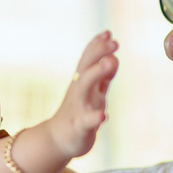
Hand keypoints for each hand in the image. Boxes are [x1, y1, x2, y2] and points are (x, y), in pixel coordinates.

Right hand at [44, 31, 119, 158]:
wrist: (58, 139)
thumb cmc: (79, 111)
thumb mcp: (93, 90)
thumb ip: (104, 74)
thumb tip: (113, 53)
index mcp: (83, 81)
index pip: (89, 59)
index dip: (98, 45)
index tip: (108, 33)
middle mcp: (80, 91)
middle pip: (87, 67)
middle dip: (99, 53)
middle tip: (114, 42)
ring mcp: (79, 108)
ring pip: (86, 88)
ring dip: (97, 74)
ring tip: (111, 62)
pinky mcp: (80, 127)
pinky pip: (86, 122)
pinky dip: (94, 118)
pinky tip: (103, 116)